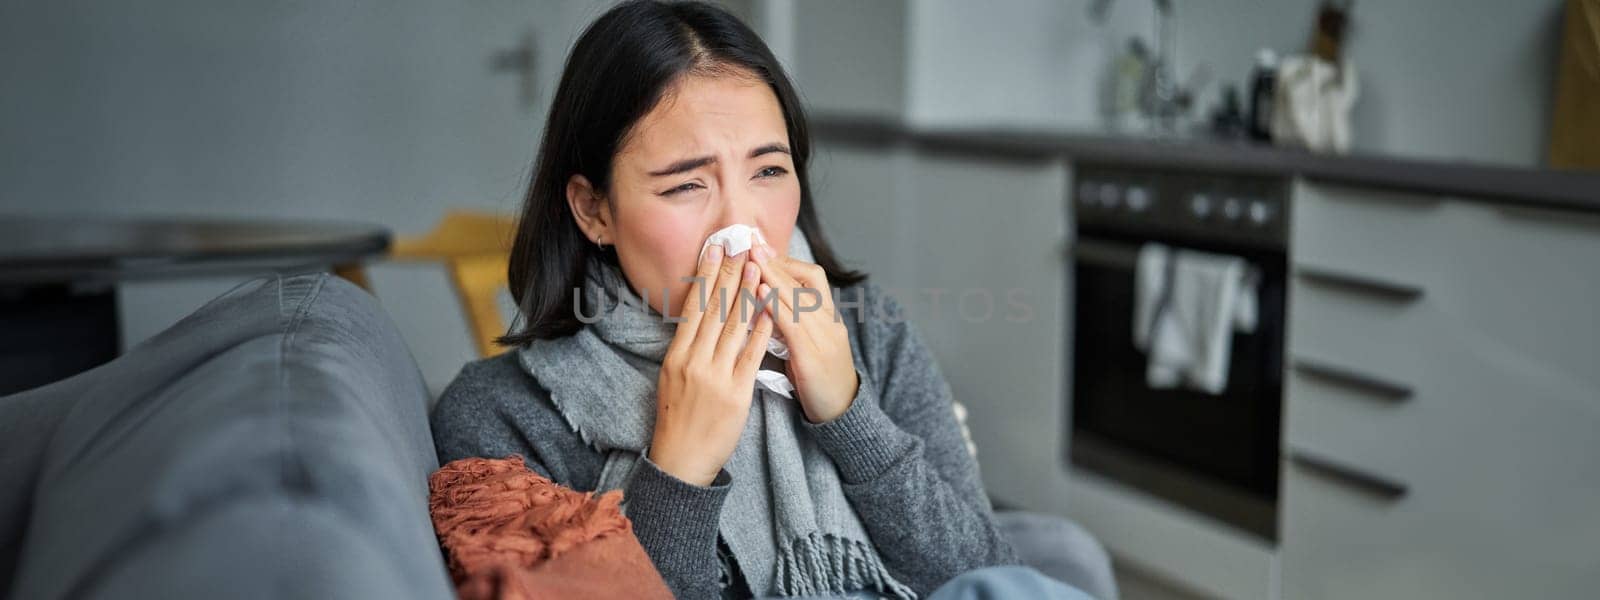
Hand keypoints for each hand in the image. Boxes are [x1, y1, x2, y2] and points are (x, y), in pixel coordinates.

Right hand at [649, 244, 774, 485]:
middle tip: (738, 245)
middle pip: (713, 310)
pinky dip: (760, 329)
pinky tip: (768, 309)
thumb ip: (686, 349)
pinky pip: (751, 355)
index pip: (693, 307)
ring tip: (755, 267)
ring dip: (746, 293)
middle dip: (727, 274)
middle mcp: (694, 361)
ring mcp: (715, 376)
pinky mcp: (736, 392)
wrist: (682, 459)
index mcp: (676, 356)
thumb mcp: (671, 378)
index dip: (705, 276)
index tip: (714, 250)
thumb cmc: (677, 419)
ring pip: (733, 327)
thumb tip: (696, 318)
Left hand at [750, 240, 858, 423]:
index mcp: (828, 317)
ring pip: (797, 299)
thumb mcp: (810, 344)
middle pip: (802, 283)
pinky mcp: (813, 358)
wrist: (842, 413)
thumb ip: (792, 323)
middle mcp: (829, 323)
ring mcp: (823, 339)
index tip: (762, 247)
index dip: (786, 261)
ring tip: (751, 260)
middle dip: (774, 261)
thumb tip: (764, 301)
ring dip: (772, 277)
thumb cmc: (819, 379)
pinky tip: (758, 293)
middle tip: (751, 243)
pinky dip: (775, 306)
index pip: (812, 277)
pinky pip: (792, 325)